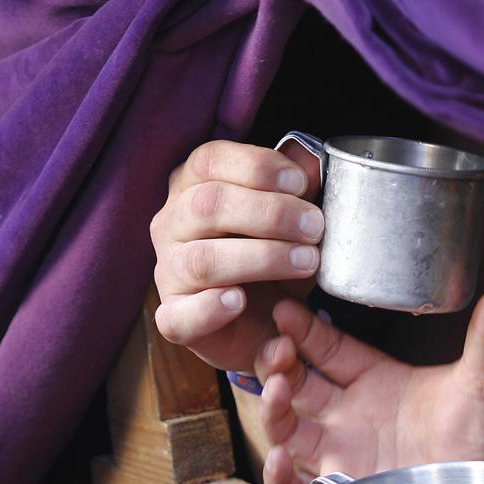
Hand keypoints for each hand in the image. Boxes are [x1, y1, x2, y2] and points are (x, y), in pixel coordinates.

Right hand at [150, 140, 321, 370]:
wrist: (265, 322)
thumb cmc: (273, 261)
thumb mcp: (292, 220)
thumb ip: (297, 188)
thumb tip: (310, 162)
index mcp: (194, 187)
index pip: (209, 160)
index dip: (256, 167)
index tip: (300, 184)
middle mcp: (173, 225)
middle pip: (207, 204)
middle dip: (270, 213)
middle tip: (314, 227)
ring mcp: (169, 272)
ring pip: (201, 259)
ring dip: (261, 258)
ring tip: (305, 261)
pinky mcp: (175, 318)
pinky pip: (179, 316)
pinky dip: (210, 308)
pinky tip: (240, 301)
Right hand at [255, 278, 483, 483]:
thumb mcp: (481, 380)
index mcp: (375, 381)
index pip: (326, 349)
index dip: (302, 329)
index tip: (283, 309)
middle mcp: (351, 417)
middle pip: (297, 385)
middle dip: (277, 364)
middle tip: (274, 348)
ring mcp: (344, 456)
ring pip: (289, 431)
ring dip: (272, 410)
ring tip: (275, 390)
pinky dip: (280, 479)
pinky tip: (279, 457)